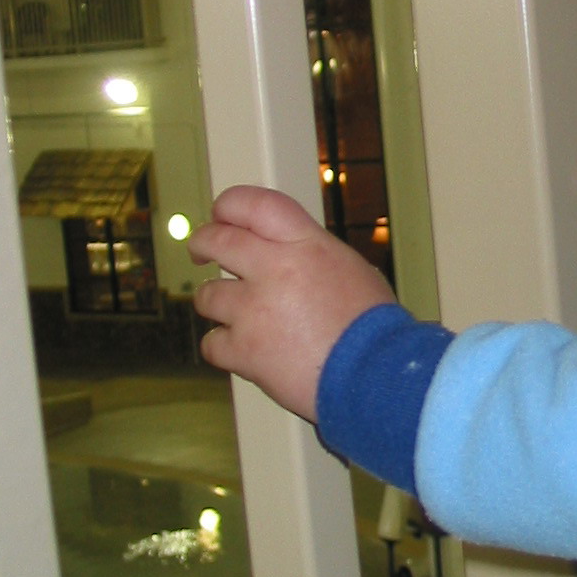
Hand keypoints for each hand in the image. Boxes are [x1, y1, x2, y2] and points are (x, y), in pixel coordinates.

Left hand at [188, 184, 393, 420]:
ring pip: (207, 295)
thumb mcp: (350, 268)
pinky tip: (242, 350)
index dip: (228, 205)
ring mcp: (254, 310)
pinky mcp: (244, 350)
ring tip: (235, 315)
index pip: (253, 203)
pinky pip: (212, 344)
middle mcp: (274, 269)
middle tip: (202, 252)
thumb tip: (284, 254)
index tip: (221, 215)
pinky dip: (223, 348)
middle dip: (203, 244)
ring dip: (216, 303)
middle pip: (216, 240)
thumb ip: (309, 255)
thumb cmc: (372, 327)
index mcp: (305, 244)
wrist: (375, 374)